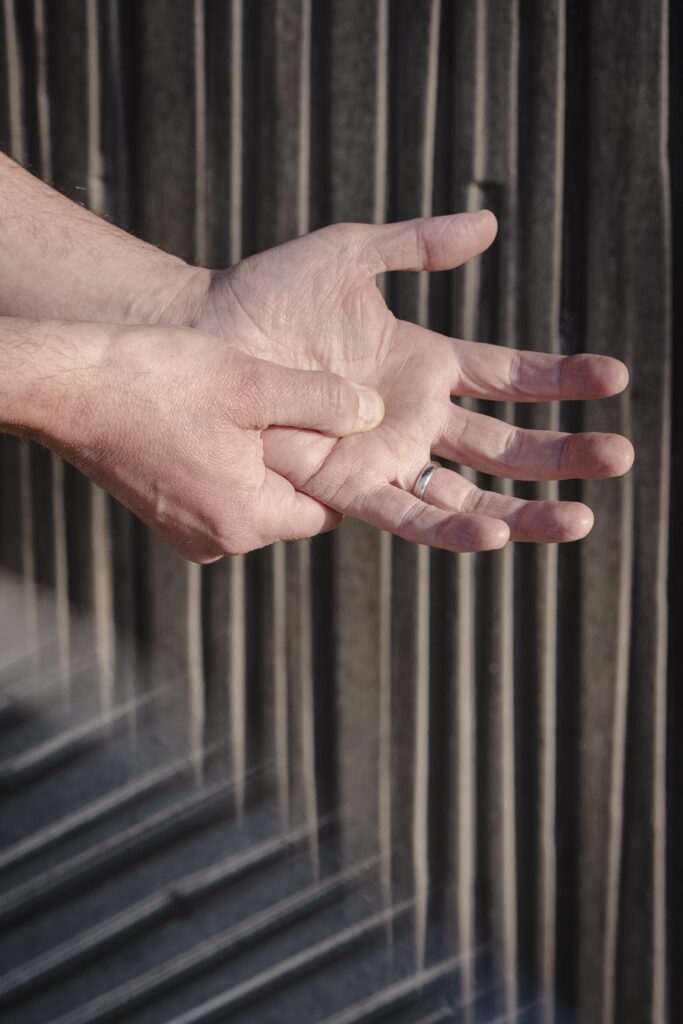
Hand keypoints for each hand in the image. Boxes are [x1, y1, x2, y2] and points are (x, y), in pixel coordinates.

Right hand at [32, 322, 384, 561]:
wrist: (66, 385)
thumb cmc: (155, 380)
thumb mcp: (254, 382)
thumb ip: (326, 401)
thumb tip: (375, 413)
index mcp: (246, 520)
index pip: (328, 511)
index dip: (339, 468)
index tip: (339, 426)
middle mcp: (217, 542)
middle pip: (291, 507)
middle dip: (298, 462)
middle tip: (290, 408)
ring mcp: (185, 532)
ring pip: (255, 498)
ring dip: (260, 460)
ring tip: (246, 410)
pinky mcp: (164, 515)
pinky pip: (218, 495)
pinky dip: (227, 464)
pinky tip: (211, 421)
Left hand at [181, 211, 632, 550]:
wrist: (210, 336)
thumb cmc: (271, 294)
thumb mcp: (352, 254)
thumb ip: (418, 244)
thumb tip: (489, 226)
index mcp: (426, 365)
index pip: (511, 378)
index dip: (562, 378)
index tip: (615, 376)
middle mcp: (416, 419)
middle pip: (507, 445)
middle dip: (564, 453)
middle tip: (621, 456)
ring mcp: (387, 457)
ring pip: (471, 492)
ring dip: (526, 510)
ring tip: (581, 520)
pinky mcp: (350, 487)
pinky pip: (409, 514)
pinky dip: (453, 527)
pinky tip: (497, 536)